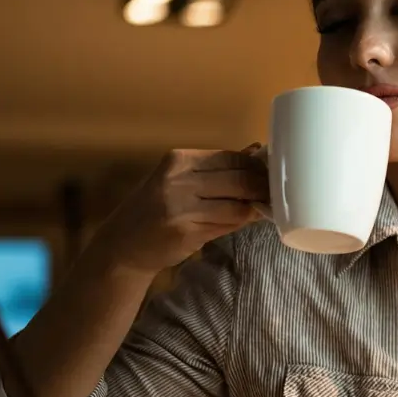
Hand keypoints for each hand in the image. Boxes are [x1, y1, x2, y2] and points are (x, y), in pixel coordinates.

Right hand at [90, 147, 268, 274]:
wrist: (123, 245)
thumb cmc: (156, 210)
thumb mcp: (180, 181)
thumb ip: (217, 170)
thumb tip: (256, 152)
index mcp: (179, 160)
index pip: (231, 157)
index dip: (256, 166)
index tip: (271, 175)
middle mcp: (179, 180)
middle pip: (239, 178)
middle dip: (262, 187)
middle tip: (274, 194)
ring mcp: (182, 206)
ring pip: (238, 204)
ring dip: (256, 207)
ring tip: (263, 208)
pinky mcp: (187, 232)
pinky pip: (228, 224)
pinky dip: (242, 222)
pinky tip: (246, 221)